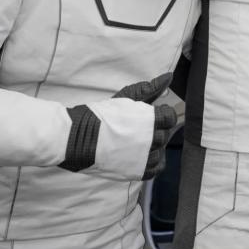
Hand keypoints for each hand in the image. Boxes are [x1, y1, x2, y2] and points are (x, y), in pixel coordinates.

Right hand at [59, 73, 177, 180]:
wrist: (78, 138)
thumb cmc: (102, 116)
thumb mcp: (127, 97)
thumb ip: (151, 88)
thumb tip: (169, 76)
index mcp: (150, 120)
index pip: (170, 117)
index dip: (163, 114)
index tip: (152, 114)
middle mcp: (150, 139)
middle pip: (164, 135)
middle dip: (155, 130)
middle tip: (139, 128)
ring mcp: (144, 158)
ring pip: (160, 152)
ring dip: (153, 147)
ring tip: (137, 142)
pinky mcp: (136, 172)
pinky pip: (155, 169)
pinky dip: (152, 163)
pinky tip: (142, 156)